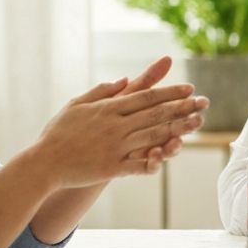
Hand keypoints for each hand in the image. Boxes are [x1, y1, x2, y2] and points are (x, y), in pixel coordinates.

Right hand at [31, 74, 208, 188]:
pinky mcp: (112, 168)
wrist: (42, 164)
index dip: (170, 92)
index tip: (189, 88)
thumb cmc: (59, 132)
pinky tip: (172, 155)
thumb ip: (102, 91)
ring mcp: (115, 147)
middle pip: (156, 113)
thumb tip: (124, 79)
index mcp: (108, 108)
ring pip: (154, 136)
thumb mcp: (77, 104)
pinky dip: (155, 160)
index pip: (146, 96)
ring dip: (179, 129)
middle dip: (183, 106)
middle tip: (205, 101)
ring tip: (197, 123)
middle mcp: (115, 126)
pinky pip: (139, 165)